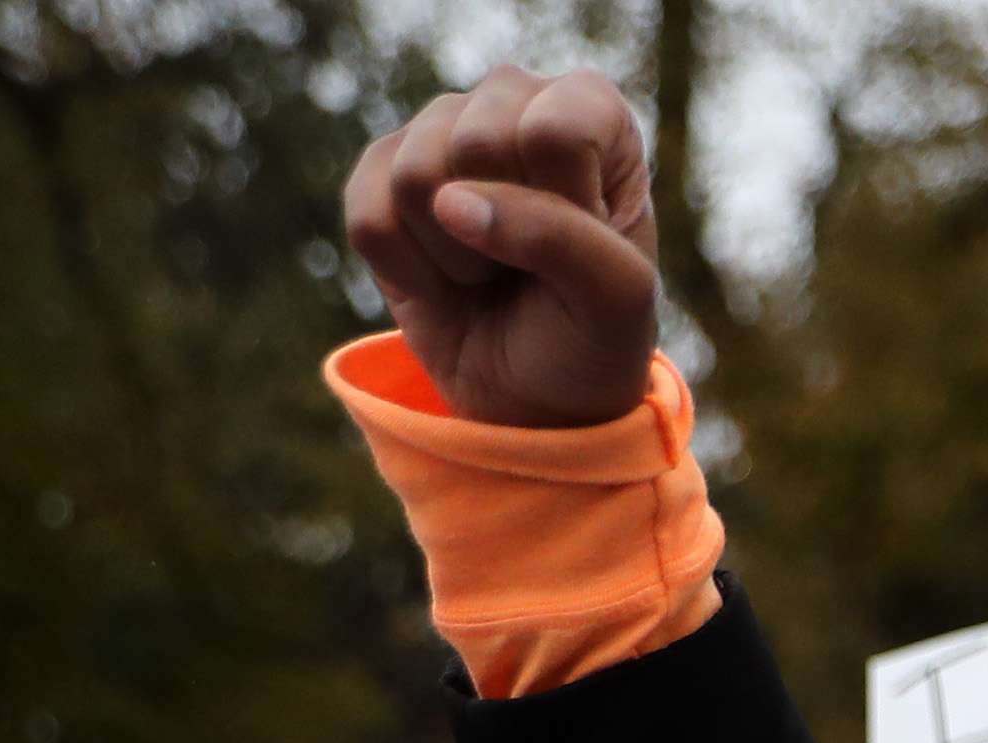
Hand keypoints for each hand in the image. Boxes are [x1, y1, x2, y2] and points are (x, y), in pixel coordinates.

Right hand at [346, 68, 664, 432]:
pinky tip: (445, 277)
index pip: (553, 133)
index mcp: (590, 109)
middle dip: (501, 232)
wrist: (535, 397)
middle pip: (473, 143)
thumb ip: (560, 238)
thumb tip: (449, 202)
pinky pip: (369, 217)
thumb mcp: (617, 299)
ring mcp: (439, 128)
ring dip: (456, 255)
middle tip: (530, 264)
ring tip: (491, 270)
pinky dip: (408, 272)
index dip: (564, 209)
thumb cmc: (593, 337)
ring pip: (414, 179)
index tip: (585, 245)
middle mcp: (511, 99)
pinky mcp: (380, 172)